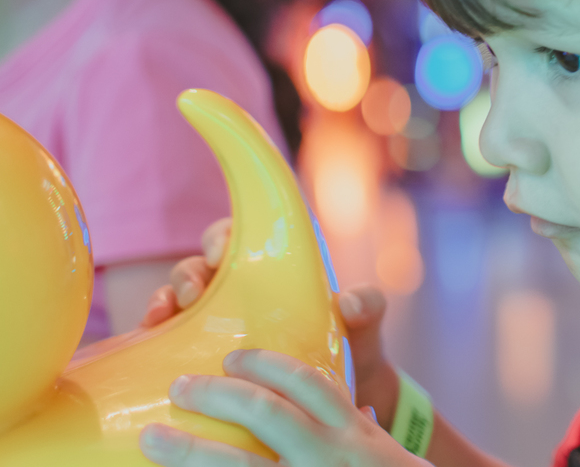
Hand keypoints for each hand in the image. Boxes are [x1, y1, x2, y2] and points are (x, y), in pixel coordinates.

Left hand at [139, 349, 425, 466]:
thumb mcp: (375, 456)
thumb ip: (340, 430)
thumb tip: (286, 405)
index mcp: (354, 435)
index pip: (309, 384)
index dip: (266, 365)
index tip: (233, 358)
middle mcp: (330, 459)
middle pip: (265, 413)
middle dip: (216, 395)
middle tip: (180, 387)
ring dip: (189, 451)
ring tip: (153, 438)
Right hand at [140, 218, 401, 427]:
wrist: (335, 403)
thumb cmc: (347, 351)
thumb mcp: (362, 328)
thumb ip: (367, 306)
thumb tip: (347, 303)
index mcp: (271, 273)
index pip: (239, 238)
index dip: (223, 236)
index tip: (221, 250)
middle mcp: (236, 293)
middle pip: (199, 266)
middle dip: (190, 271)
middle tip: (195, 290)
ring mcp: (212, 324)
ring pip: (175, 298)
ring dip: (166, 298)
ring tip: (166, 313)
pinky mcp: (193, 354)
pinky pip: (164, 337)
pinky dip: (152, 331)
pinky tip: (153, 335)